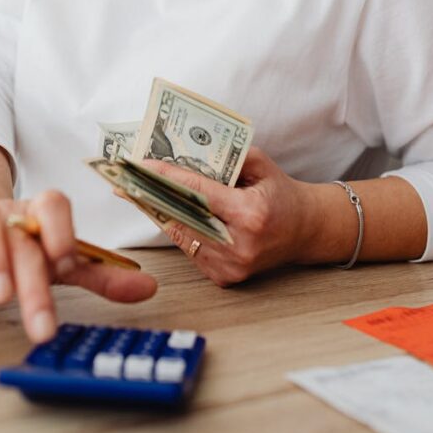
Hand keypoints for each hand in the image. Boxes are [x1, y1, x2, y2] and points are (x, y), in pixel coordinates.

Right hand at [0, 190, 157, 342]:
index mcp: (38, 215)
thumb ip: (99, 272)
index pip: (54, 206)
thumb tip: (149, 288)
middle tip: (42, 325)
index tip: (66, 264)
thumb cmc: (21, 241)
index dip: (61, 232)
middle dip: (33, 281)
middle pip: (22, 238)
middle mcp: (7, 213)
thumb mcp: (59, 257)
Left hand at [138, 148, 313, 285]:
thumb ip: (227, 158)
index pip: (198, 193)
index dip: (167, 178)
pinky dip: (179, 230)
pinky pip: (191, 250)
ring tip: (139, 192)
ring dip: (162, 213)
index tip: (142, 165)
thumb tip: (186, 155)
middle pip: (184, 216)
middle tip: (127, 180)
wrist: (304, 231)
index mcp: (251, 214)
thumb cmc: (281, 194)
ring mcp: (232, 266)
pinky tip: (165, 212)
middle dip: (154, 195)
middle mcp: (240, 245)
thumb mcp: (261, 164)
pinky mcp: (225, 278)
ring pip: (183, 235)